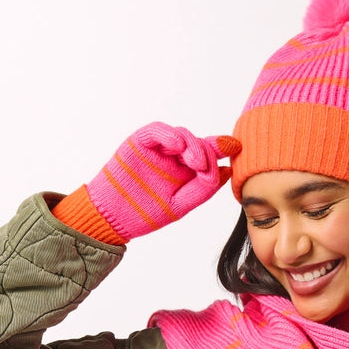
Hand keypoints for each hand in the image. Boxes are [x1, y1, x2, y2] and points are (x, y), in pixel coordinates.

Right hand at [85, 124, 239, 241]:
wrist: (112, 217)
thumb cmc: (144, 213)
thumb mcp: (179, 205)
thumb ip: (203, 189)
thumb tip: (228, 171)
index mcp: (184, 172)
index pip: (207, 155)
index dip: (221, 149)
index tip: (236, 148)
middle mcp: (173, 157)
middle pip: (196, 143)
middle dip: (207, 151)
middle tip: (206, 165)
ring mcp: (157, 149)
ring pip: (180, 135)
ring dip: (191, 144)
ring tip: (195, 161)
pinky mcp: (140, 142)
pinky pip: (157, 131)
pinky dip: (169, 135)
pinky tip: (178, 146)